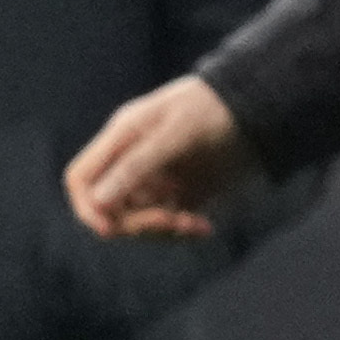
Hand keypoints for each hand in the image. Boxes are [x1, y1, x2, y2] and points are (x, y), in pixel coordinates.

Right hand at [68, 75, 255, 239]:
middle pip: (109, 209)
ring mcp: (157, 181)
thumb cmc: (213, 109)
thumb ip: (137, 165)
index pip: (81, 179)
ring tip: (197, 225)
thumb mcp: (175, 133)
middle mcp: (132, 163)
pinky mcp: (182, 195)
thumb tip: (99, 202)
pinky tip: (204, 227)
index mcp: (121, 140)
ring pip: (139, 222)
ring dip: (163, 231)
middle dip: (135, 224)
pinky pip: (169, 224)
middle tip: (173, 222)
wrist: (258, 108)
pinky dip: (182, 231)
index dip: (87, 207)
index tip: (110, 228)